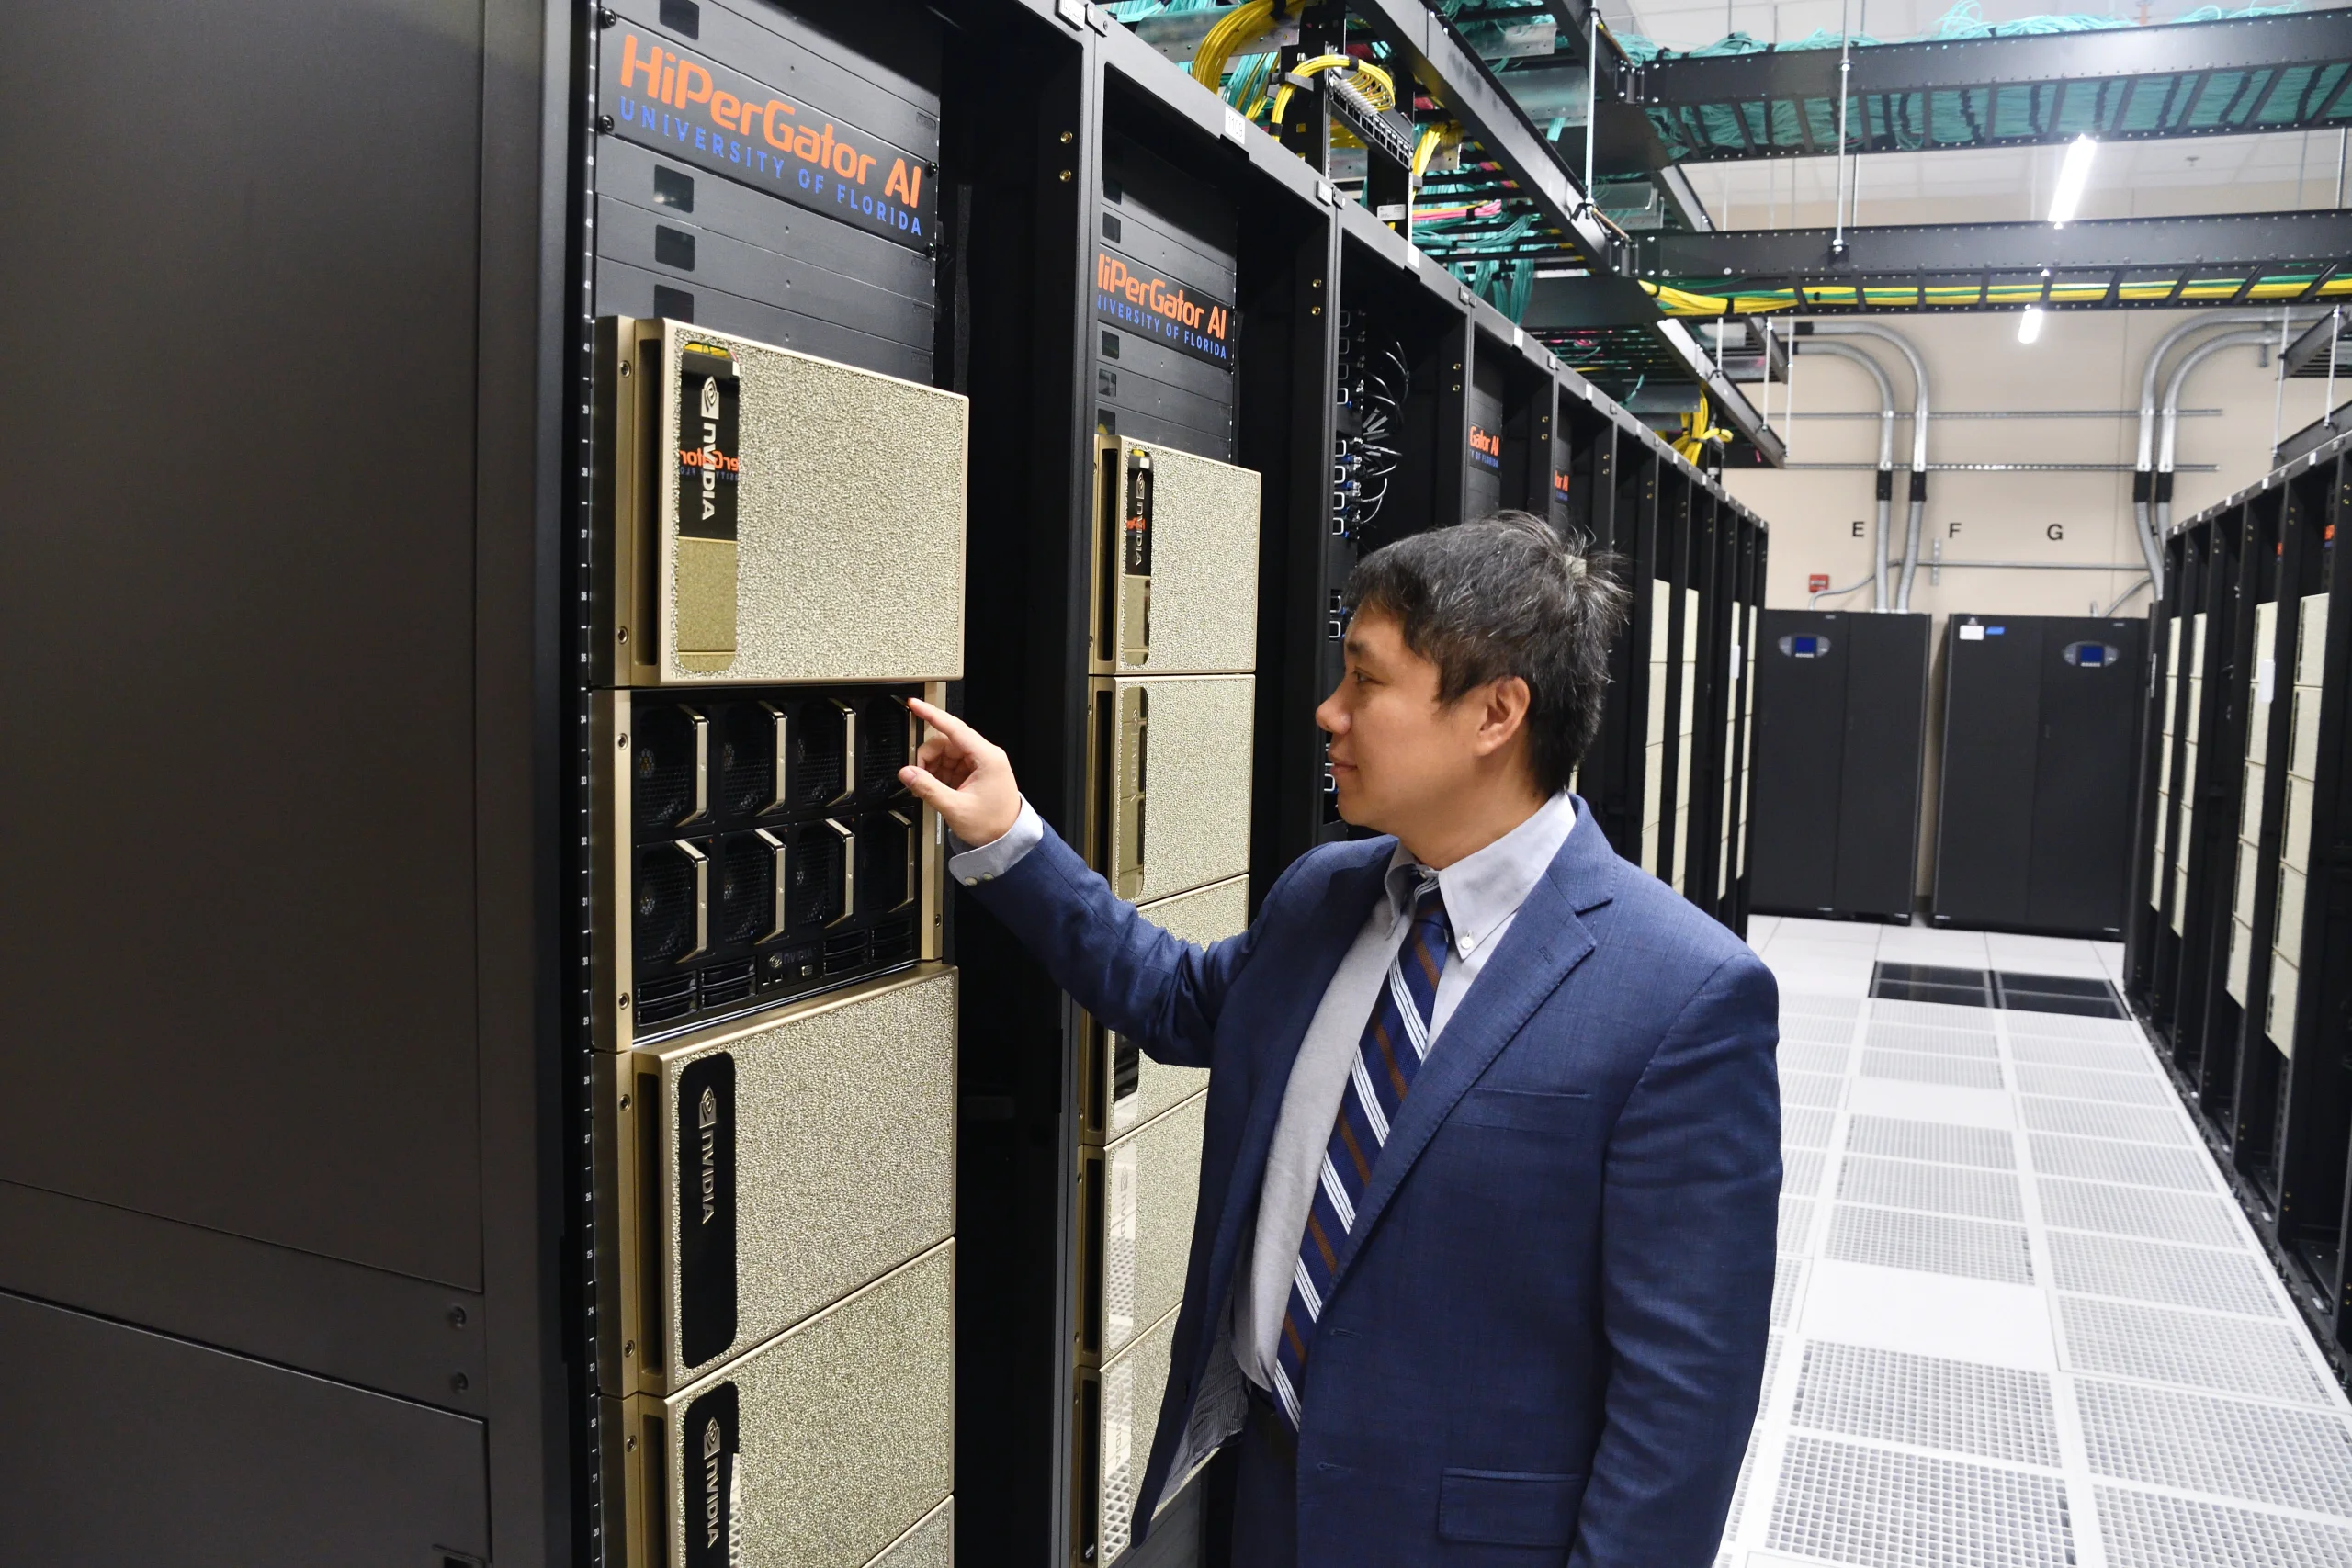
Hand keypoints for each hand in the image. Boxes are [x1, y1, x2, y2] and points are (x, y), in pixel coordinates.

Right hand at [899, 698, 1022, 847]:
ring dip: (933, 767)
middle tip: (918, 776)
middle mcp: (985, 755)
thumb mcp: (956, 808)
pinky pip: (951, 764)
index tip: (915, 705)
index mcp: (986, 757)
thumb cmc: (993, 824)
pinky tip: (939, 788)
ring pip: (946, 753)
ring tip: (932, 787)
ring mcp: (981, 763)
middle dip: (928, 757)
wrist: (1008, 839)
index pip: (953, 728)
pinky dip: (940, 774)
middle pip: (946, 742)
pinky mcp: (976, 772)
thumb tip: (907, 773)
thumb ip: (928, 788)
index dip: (931, 714)